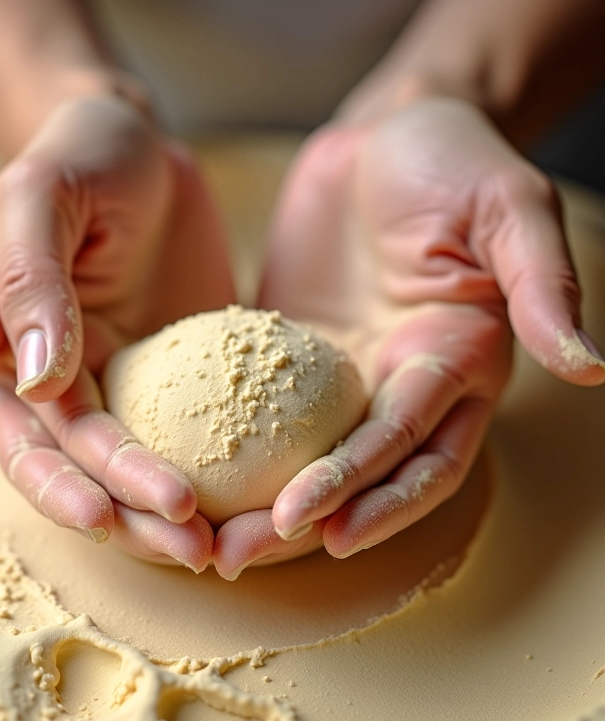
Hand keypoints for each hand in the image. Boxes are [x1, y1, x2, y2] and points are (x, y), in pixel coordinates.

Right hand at [0, 95, 235, 570]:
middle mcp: (70, 387)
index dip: (70, 487)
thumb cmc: (75, 161)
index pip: (37, 444)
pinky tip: (263, 493)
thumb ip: (21, 284)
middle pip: (97, 475)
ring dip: (181, 514)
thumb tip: (13, 373)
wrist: (140, 146)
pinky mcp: (188, 377)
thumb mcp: (37, 202)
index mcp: (17, 360)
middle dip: (139, 518)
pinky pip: (206, 432)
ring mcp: (134, 387)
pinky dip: (228, 471)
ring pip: (150, 469)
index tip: (114, 514)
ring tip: (231, 545)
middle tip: (198, 548)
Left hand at [214, 97, 604, 578]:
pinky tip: (186, 470)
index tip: (317, 527)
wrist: (387, 133)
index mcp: (453, 363)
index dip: (368, 489)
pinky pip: (259, 410)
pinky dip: (234, 448)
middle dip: (304, 524)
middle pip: (357, 477)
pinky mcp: (291, 355)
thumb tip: (591, 366)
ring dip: (260, 505)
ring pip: (306, 459)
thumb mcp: (511, 210)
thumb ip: (543, 285)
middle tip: (238, 558)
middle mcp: (399, 384)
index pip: (409, 445)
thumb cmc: (455, 162)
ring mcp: (340, 376)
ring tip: (208, 543)